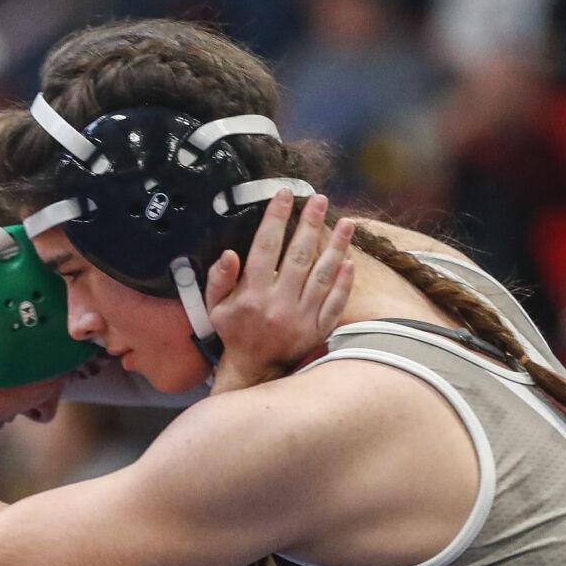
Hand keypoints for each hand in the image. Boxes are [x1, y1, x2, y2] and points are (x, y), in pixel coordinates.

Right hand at [207, 190, 355, 393]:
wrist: (253, 370)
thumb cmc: (234, 332)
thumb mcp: (215, 307)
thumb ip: (218, 279)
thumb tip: (230, 254)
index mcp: (252, 294)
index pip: (265, 247)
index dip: (276, 218)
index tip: (285, 195)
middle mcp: (278, 304)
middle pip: (298, 255)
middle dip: (310, 224)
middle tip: (320, 200)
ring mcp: (301, 318)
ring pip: (322, 275)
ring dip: (336, 247)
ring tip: (347, 224)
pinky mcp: (318, 330)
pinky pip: (335, 303)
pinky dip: (344, 283)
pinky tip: (350, 262)